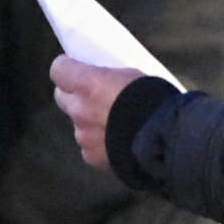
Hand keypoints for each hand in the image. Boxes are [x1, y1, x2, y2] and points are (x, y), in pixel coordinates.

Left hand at [51, 55, 144, 171]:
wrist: (165, 141)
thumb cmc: (154, 101)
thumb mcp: (133, 76)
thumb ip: (109, 79)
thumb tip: (102, 80)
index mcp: (88, 84)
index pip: (58, 69)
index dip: (67, 68)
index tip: (76, 67)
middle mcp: (79, 110)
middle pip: (61, 97)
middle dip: (74, 94)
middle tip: (93, 95)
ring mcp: (83, 135)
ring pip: (77, 124)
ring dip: (89, 121)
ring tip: (114, 123)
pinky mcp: (91, 157)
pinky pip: (88, 146)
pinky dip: (99, 143)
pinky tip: (118, 141)